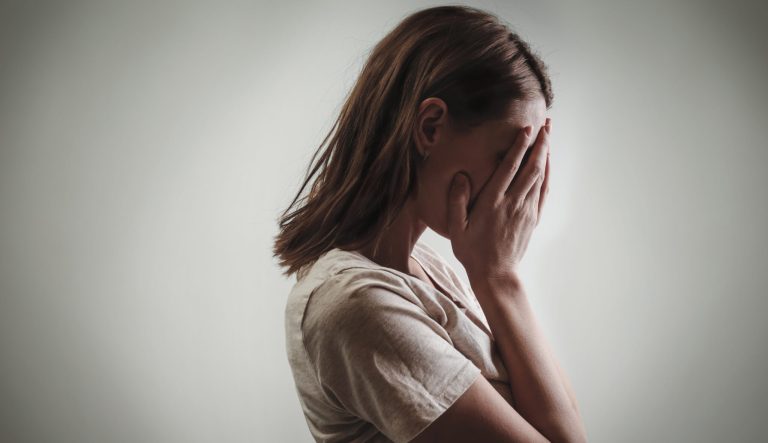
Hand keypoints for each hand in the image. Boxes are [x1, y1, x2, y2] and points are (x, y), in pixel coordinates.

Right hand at [446, 118, 551, 281]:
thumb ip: (457, 201)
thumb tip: (461, 176)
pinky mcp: (533, 218)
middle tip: (546, 124)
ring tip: (549, 135)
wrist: (495, 274)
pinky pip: (543, 191)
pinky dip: (547, 173)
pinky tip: (547, 162)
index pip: (509, 168)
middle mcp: (512, 203)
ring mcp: (526, 210)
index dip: (519, 147)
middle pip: (531, 167)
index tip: (526, 129)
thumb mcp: (456, 228)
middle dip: (540, 144)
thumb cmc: (471, 251)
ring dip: (546, 154)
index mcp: (492, 202)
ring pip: (540, 176)